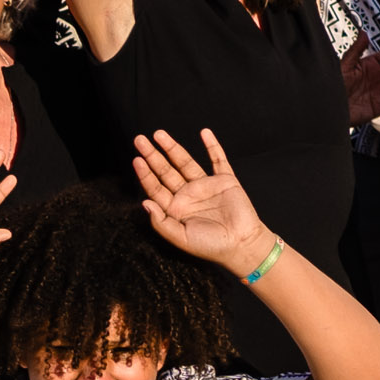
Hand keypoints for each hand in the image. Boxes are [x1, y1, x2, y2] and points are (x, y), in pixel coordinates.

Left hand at [133, 126, 270, 269]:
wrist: (242, 244)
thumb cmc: (211, 246)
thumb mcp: (180, 238)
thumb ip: (161, 222)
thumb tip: (144, 203)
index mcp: (176, 209)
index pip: (156, 187)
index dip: (145, 174)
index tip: (137, 159)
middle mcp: (188, 195)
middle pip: (166, 170)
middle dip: (153, 155)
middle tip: (139, 139)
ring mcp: (206, 186)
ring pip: (186, 162)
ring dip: (173, 148)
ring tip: (159, 134)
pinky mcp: (225, 180)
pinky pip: (218, 160)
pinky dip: (212, 146)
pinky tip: (204, 133)